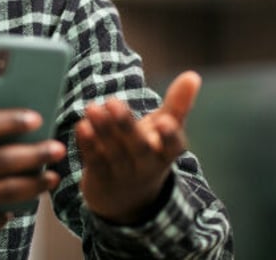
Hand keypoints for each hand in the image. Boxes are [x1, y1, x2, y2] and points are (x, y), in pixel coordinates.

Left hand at [75, 70, 201, 223]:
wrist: (127, 200)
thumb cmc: (150, 151)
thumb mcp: (165, 130)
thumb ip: (178, 104)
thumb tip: (193, 75)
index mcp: (166, 152)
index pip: (173, 145)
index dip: (169, 135)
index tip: (165, 122)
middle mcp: (146, 165)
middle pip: (138, 147)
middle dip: (126, 125)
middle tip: (113, 102)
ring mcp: (123, 174)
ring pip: (113, 152)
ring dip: (102, 129)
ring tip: (92, 107)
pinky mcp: (100, 179)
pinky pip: (94, 161)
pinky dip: (87, 145)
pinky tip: (82, 125)